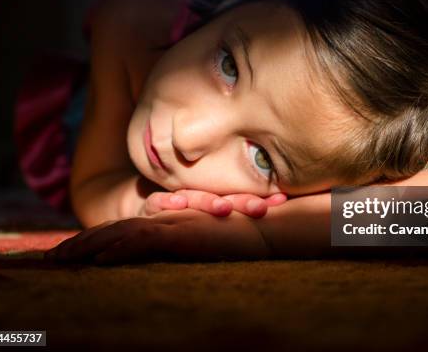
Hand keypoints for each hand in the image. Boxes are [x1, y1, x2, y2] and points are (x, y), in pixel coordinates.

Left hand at [45, 209, 269, 263]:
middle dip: (79, 243)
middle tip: (52, 257)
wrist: (259, 228)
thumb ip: (174, 240)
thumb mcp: (197, 239)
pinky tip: (100, 261)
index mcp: (162, 222)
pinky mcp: (180, 234)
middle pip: (112, 229)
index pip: (120, 229)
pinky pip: (143, 241)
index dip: (93, 239)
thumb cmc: (232, 235)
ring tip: (63, 259)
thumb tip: (152, 250)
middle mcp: (161, 220)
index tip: (70, 252)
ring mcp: (169, 225)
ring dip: (88, 246)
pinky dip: (120, 250)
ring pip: (119, 233)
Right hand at [139, 189, 286, 217]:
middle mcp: (196, 200)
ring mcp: (173, 202)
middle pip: (220, 197)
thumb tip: (279, 222)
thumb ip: (239, 227)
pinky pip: (156, 202)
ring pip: (191, 197)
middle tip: (260, 208)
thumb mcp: (212, 230)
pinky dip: (166, 203)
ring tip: (223, 208)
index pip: (240, 198)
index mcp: (215, 203)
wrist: (145, 223)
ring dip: (207, 202)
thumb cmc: (185, 227)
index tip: (281, 200)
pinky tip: (177, 204)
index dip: (259, 198)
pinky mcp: (149, 208)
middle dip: (240, 201)